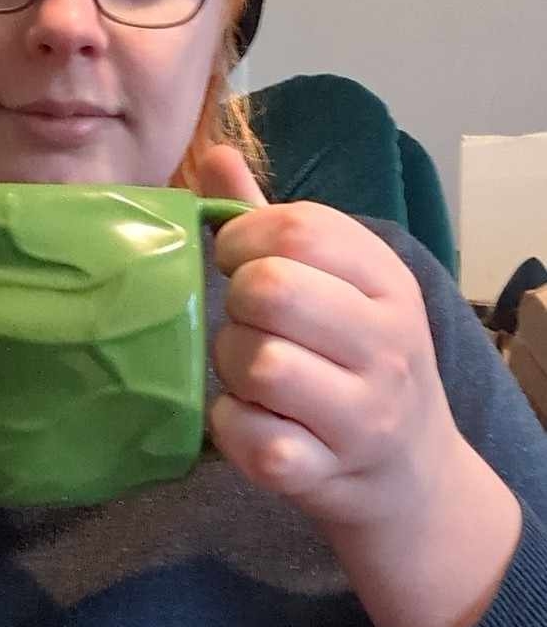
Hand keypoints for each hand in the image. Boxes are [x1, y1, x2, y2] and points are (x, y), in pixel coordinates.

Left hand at [198, 144, 521, 626]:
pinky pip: (251, 438)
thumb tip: (214, 152)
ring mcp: (362, 414)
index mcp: (387, 281)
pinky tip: (248, 420)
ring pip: (258, 364)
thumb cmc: (357, 361)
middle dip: (234, 302)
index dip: (243, 237)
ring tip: (247, 373)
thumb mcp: (338, 284)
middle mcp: (386, 343)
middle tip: (244, 320)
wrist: (413, 474)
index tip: (235, 259)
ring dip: (229, 366)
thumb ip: (275, 222)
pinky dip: (231, 427)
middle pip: (271, 290)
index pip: (300, 229)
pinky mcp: (326, 472)